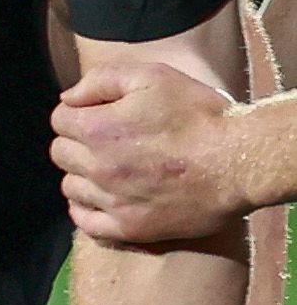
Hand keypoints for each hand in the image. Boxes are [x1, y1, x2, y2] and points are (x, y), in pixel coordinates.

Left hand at [54, 61, 258, 245]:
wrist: (242, 161)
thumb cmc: (200, 115)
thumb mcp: (152, 77)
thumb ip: (102, 80)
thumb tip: (69, 98)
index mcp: (98, 129)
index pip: (61, 119)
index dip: (80, 113)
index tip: (101, 115)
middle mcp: (99, 167)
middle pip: (61, 153)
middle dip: (78, 142)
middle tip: (108, 141)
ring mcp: (114, 201)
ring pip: (72, 187)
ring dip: (83, 175)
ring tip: (110, 169)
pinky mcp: (133, 227)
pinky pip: (87, 223)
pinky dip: (87, 210)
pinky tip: (102, 200)